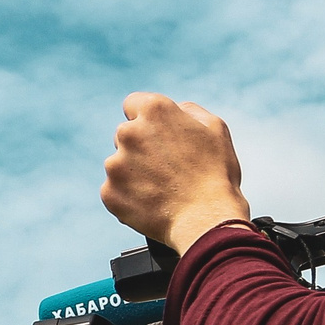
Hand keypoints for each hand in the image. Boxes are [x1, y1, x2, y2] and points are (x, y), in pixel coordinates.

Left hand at [101, 93, 252, 254]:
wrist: (207, 220)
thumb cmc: (215, 175)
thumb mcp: (214, 128)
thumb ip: (188, 110)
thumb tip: (175, 109)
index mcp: (154, 110)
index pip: (133, 104)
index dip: (146, 119)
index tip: (154, 133)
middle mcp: (129, 133)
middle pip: (125, 135)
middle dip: (141, 148)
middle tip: (165, 167)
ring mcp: (115, 164)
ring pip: (119, 164)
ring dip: (133, 173)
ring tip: (161, 188)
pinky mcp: (109, 193)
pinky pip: (115, 191)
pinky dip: (128, 197)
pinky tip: (151, 202)